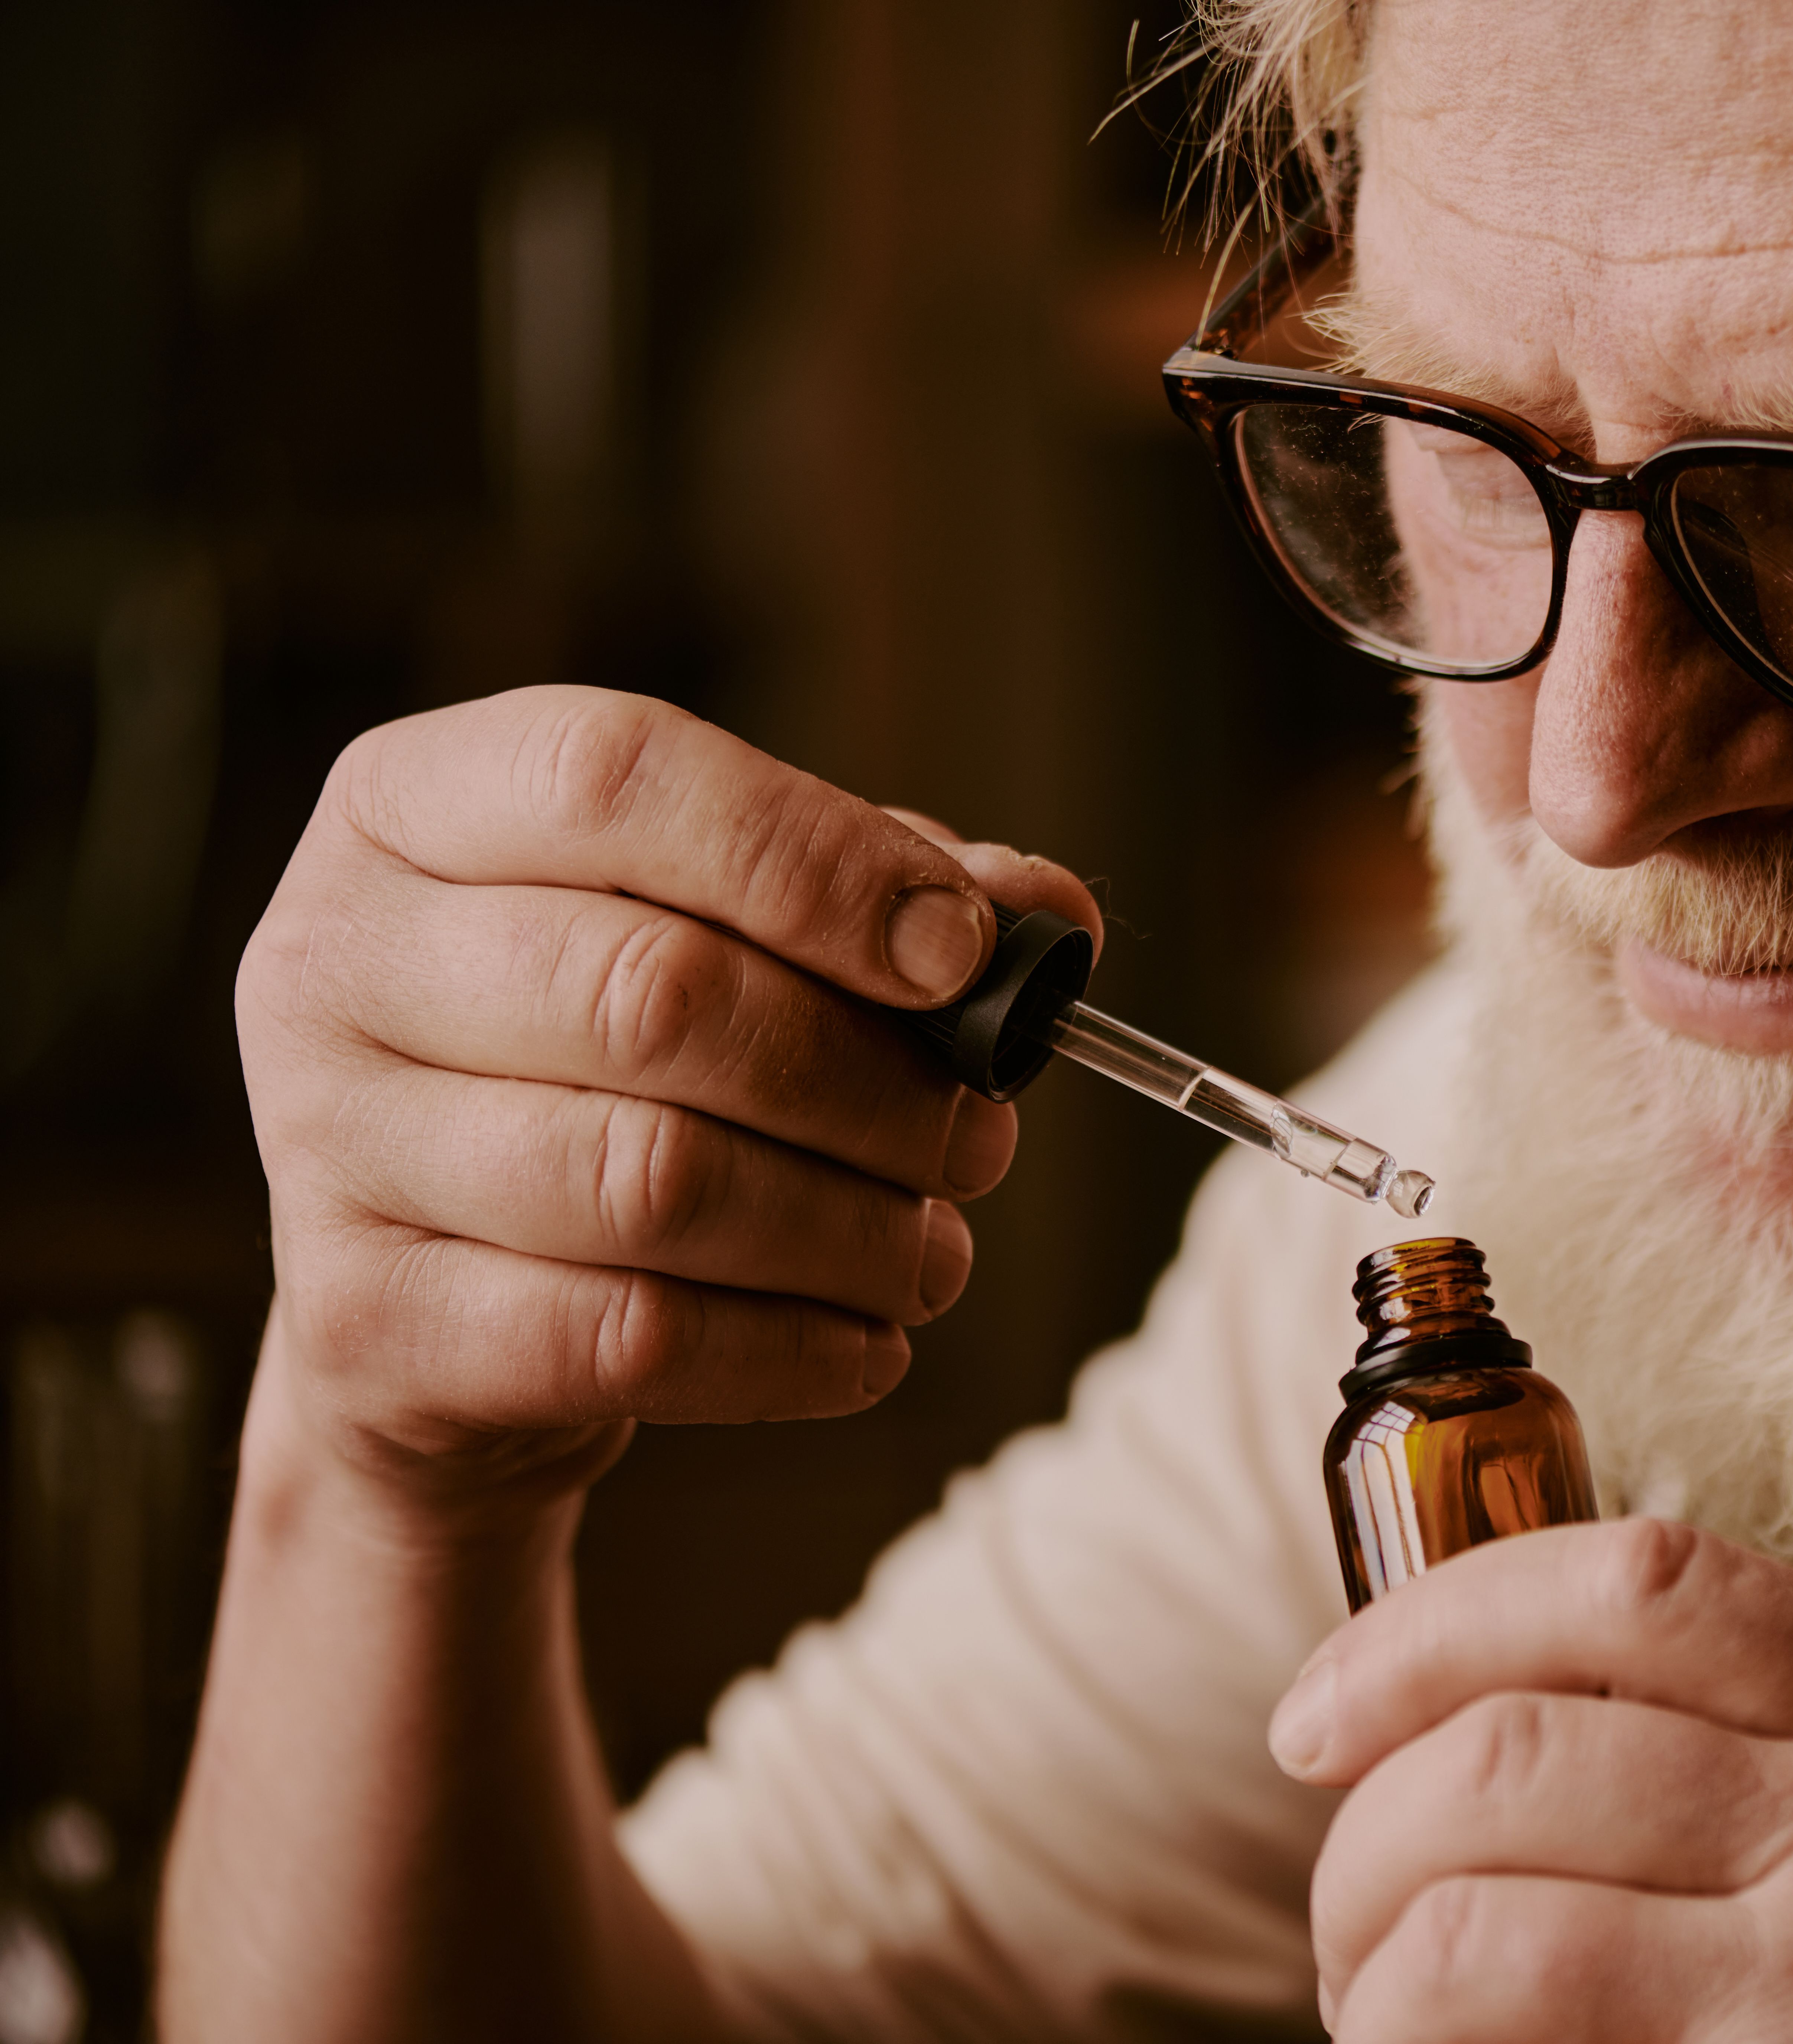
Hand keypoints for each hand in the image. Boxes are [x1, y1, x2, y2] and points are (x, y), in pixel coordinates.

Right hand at [235, 684, 1100, 1514]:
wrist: (450, 1300)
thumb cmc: (610, 1070)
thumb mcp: (731, 938)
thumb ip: (883, 896)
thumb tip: (1048, 912)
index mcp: (413, 806)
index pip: (621, 777)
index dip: (820, 863)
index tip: (967, 954)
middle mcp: (331, 957)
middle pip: (655, 995)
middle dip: (870, 1080)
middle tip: (978, 1138)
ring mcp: (324, 1148)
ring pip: (655, 1181)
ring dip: (851, 1228)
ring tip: (933, 1248)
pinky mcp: (364, 1325)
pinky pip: (628, 1338)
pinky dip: (794, 1349)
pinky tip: (868, 1342)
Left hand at [1269, 1520, 1792, 2040]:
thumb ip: (1743, 1742)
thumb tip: (1454, 1704)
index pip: (1631, 1576)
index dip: (1428, 1624)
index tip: (1324, 1710)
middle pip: (1508, 1755)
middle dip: (1363, 1841)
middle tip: (1354, 1921)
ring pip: (1468, 1929)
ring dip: (1370, 1974)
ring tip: (1386, 2016)